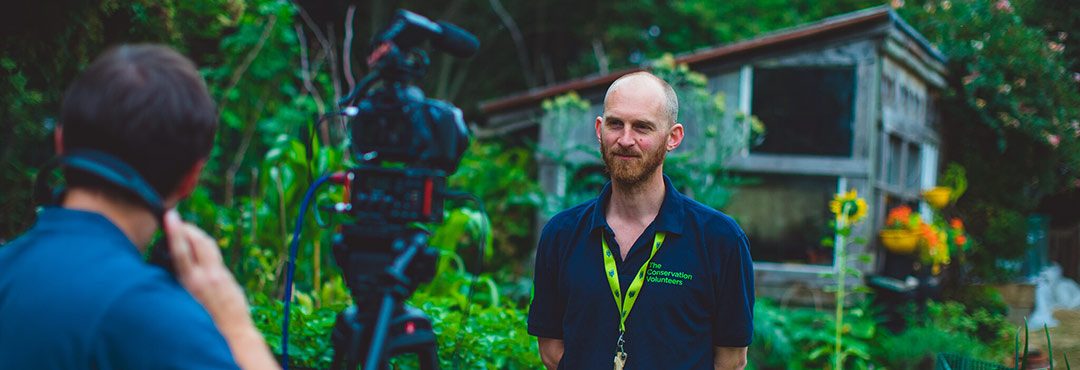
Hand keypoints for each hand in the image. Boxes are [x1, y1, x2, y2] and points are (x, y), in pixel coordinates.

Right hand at [164, 210, 279, 369]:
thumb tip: (171, 264)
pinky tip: (199, 252)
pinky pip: (215, 259)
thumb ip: (179, 282)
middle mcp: (207, 276)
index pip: (181, 250)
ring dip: (197, 236)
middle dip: (188, 228)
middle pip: (198, 241)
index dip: (175, 230)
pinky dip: (205, 251)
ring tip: (187, 231)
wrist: (233, 335)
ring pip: (209, 246)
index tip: (170, 215)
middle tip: (176, 221)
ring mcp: (221, 276)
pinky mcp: (229, 279)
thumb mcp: (183, 303)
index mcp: (192, 283)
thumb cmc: (202, 324)